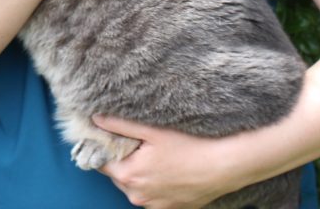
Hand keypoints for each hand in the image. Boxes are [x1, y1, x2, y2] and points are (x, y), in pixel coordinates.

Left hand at [94, 115, 236, 208]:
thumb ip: (120, 125)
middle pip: (118, 175)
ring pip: (134, 186)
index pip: (101, 163)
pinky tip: (167, 170)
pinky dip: (153, 184)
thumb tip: (96, 119)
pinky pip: (151, 196)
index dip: (103, 148)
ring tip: (155, 156)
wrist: (223, 166)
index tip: (110, 137)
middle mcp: (137, 196)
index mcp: (129, 176)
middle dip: (123, 159)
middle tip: (138, 143)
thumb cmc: (190, 146)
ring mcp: (153, 206)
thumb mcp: (152, 131)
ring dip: (139, 173)